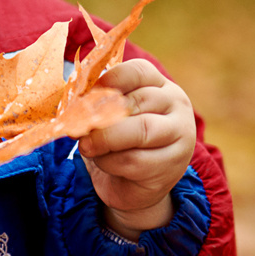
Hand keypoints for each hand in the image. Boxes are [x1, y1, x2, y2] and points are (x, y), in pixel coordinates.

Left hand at [77, 59, 194, 239]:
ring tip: (87, 146)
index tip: (84, 97)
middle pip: (136, 102)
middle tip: (76, 128)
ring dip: (105, 140)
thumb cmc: (119, 142)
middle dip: (100, 116)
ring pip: (139, 131)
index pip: (137, 71)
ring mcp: (180, 134)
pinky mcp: (172, 164)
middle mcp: (176, 105)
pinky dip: (111, 162)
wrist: (134, 184)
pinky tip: (105, 162)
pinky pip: (135, 160)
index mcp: (160, 85)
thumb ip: (100, 105)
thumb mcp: (111, 116)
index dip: (108, 81)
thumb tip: (75, 106)